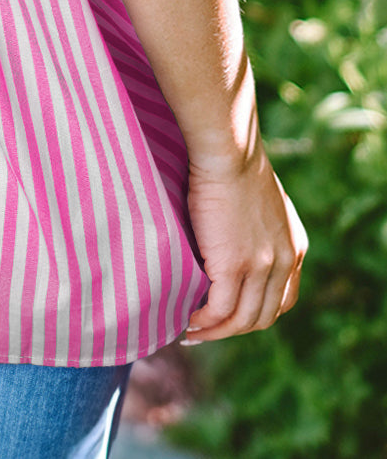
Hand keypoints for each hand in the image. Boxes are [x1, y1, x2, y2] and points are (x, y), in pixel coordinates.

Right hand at [181, 141, 307, 344]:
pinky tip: (188, 318)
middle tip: (205, 330)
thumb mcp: (261, 201)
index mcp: (293, 247)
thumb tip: (235, 238)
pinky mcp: (234, 266)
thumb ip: (258, 226)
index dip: (257, 315)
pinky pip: (219, 310)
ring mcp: (261, 267)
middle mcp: (284, 262)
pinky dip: (204, 321)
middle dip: (234, 330)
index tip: (230, 317)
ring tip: (191, 332)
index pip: (283, 300)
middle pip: (263, 317)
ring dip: (215, 332)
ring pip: (241, 321)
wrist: (228, 150)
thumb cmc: (233, 162)